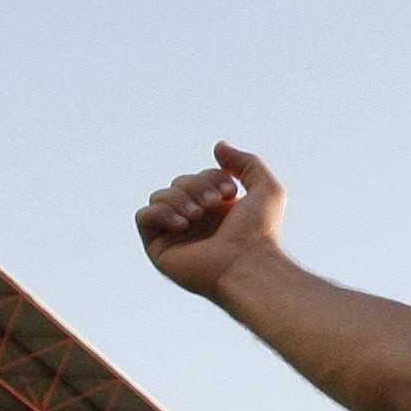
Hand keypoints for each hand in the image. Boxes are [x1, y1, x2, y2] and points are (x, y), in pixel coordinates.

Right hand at [137, 143, 287, 300]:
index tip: (230, 192)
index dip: (211, 177)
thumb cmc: (261, 233)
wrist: (249, 264)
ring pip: (159, 196)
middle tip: (214, 204)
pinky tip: (183, 224)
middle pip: (178, 183)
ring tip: (198, 215)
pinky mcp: (159, 249)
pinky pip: (143, 216)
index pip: (198, 177)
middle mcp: (195, 223)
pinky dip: (160, 213)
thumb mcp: (267, 189)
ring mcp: (176, 236)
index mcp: (216, 211)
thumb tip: (218, 146)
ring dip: (179, 198)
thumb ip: (247, 162)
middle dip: (196, 186)